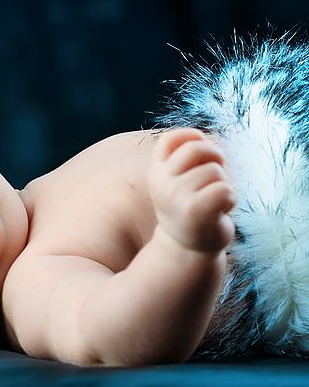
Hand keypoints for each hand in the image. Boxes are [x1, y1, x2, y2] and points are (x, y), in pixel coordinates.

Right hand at [148, 128, 235, 253]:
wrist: (188, 249)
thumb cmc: (190, 209)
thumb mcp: (179, 181)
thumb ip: (184, 158)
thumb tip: (205, 138)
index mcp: (156, 173)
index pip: (171, 139)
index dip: (192, 138)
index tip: (202, 154)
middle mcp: (161, 183)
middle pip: (197, 148)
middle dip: (215, 157)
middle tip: (217, 175)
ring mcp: (176, 196)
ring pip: (215, 170)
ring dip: (224, 184)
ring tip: (214, 201)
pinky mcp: (196, 210)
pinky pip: (225, 189)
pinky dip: (230, 199)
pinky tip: (220, 211)